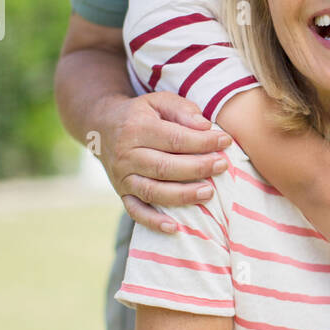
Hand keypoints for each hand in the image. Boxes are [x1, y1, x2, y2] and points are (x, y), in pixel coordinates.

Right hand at [97, 92, 232, 231]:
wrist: (103, 128)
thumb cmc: (142, 114)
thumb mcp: (159, 101)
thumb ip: (183, 110)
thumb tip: (205, 127)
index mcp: (136, 128)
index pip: (175, 138)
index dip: (203, 141)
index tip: (226, 141)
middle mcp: (126, 155)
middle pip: (165, 166)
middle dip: (198, 168)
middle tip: (222, 165)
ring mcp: (122, 177)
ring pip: (153, 191)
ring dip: (183, 195)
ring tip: (209, 193)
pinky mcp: (121, 194)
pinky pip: (136, 211)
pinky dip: (153, 222)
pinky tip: (175, 228)